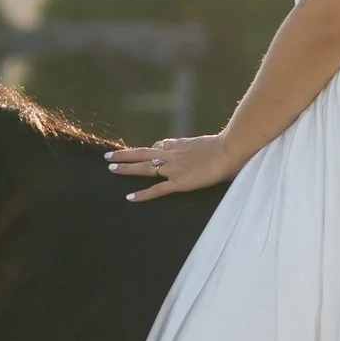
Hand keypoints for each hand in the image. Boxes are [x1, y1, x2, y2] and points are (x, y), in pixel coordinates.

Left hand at [107, 132, 237, 205]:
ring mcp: (174, 168)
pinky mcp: (180, 182)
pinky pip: (157, 189)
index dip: (150, 150)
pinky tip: (130, 197)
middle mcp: (173, 154)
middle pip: (144, 153)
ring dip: (126, 168)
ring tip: (111, 168)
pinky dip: (142, 194)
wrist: (230, 150)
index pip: (160, 146)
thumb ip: (204, 148)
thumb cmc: (229, 147)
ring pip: (144, 167)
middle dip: (125, 155)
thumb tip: (211, 149)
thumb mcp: (212, 143)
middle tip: (109, 156)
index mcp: (182, 145)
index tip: (143, 153)